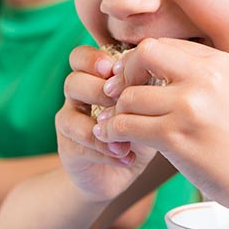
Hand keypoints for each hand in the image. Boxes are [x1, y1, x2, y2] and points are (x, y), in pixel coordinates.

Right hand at [57, 45, 156, 202]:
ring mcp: (70, 122)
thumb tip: (159, 71)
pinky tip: (127, 156)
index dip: (93, 60)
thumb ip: (146, 86)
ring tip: (127, 137)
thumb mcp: (146, 104)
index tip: (115, 70)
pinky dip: (105, 150)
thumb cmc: (139, 128)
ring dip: (101, 125)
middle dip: (98, 90)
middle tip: (121, 102)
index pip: (80, 57)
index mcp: (93, 78)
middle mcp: (77, 97)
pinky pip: (79, 146)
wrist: (123, 171)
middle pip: (73, 81)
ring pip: (70, 115)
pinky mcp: (69, 149)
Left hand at [93, 38, 228, 202]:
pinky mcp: (176, 137)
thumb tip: (149, 66)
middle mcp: (204, 77)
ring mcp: (190, 106)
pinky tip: (115, 139)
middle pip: (144, 53)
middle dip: (125, 72)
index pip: (163, 44)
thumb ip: (196, 75)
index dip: (140, 60)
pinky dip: (114, 132)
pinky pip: (127, 125)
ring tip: (117, 124)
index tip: (134, 79)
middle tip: (119, 93)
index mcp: (218, 62)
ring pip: (129, 95)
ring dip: (118, 111)